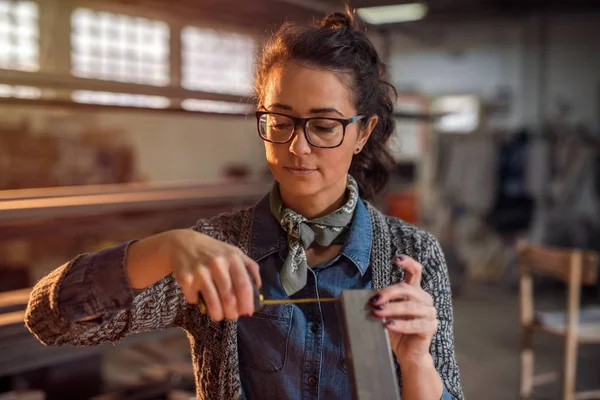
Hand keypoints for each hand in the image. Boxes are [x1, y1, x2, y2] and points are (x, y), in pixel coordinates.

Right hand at [127, 229, 260, 321]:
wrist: (182, 243)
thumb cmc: (213, 251)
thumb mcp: (234, 252)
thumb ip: (250, 267)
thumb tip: (259, 289)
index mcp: (233, 258)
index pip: (244, 286)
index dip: (247, 303)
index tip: (248, 313)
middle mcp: (217, 264)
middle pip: (229, 297)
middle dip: (232, 312)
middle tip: (232, 316)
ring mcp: (201, 272)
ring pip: (213, 303)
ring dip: (217, 314)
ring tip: (219, 316)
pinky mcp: (186, 279)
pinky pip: (195, 299)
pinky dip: (198, 303)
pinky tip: (199, 297)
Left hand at [369, 255, 436, 363]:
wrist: (408, 353)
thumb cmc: (395, 330)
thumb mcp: (386, 313)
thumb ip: (381, 303)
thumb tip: (366, 298)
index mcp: (415, 291)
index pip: (415, 271)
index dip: (407, 262)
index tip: (395, 258)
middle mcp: (424, 299)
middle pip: (407, 289)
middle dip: (388, 293)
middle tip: (373, 301)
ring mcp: (430, 313)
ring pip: (410, 306)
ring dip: (392, 309)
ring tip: (377, 313)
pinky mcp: (430, 327)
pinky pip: (415, 324)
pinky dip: (401, 324)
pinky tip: (388, 325)